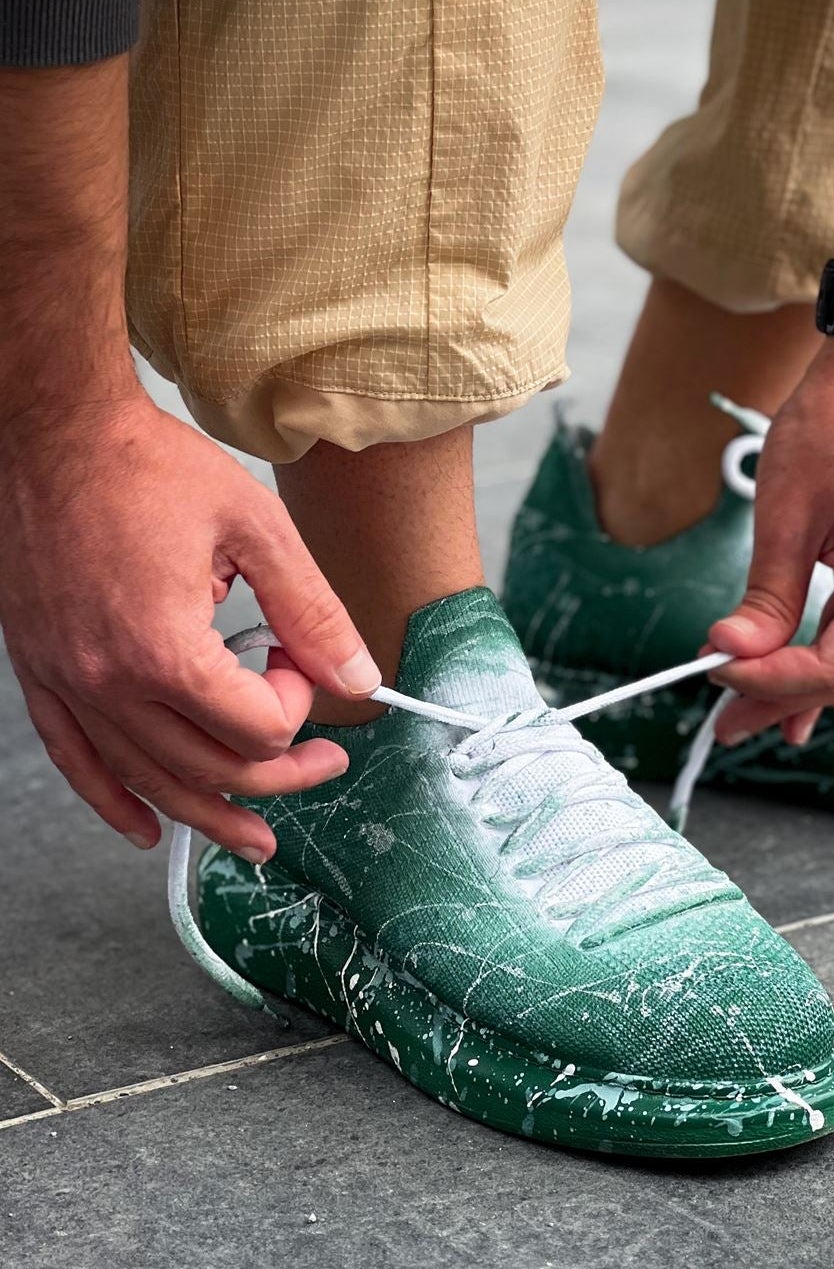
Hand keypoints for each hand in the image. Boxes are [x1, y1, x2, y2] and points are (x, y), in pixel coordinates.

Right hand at [0, 395, 380, 859]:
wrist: (56, 431)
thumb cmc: (149, 466)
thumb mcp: (256, 526)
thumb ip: (312, 609)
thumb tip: (359, 675)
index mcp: (162, 646)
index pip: (253, 725)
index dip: (296, 703)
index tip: (299, 658)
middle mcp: (106, 679)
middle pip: (205, 767)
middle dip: (276, 774)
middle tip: (323, 763)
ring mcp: (66, 681)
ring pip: (144, 780)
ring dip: (206, 815)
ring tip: (254, 838)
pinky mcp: (40, 671)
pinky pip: (75, 760)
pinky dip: (114, 800)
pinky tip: (147, 827)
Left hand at [709, 336, 833, 744]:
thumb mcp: (787, 516)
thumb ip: (765, 596)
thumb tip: (730, 652)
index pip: (833, 666)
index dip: (769, 682)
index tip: (714, 674)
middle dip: (783, 701)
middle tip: (722, 724)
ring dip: (803, 688)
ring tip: (745, 714)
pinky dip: (825, 658)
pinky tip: (790, 686)